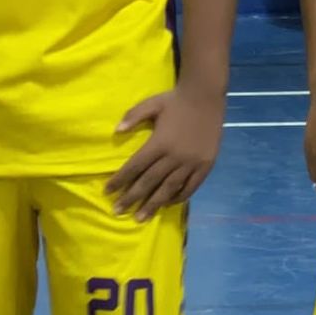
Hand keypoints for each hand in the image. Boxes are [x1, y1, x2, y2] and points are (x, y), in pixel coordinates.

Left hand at [105, 81, 223, 220]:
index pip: (135, 166)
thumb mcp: (152, 103)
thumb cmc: (176, 100)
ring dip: (153, 204)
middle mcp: (174, 157)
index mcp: (159, 143)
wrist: (206, 96)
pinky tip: (167, 204)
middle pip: (149, 182)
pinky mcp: (205, 166)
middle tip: (118, 212)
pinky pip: (190, 187)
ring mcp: (191, 163)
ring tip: (140, 218)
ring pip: (168, 189)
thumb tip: (116, 131)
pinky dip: (178, 197)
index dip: (120, 180)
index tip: (108, 192)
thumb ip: (133, 116)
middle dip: (132, 198)